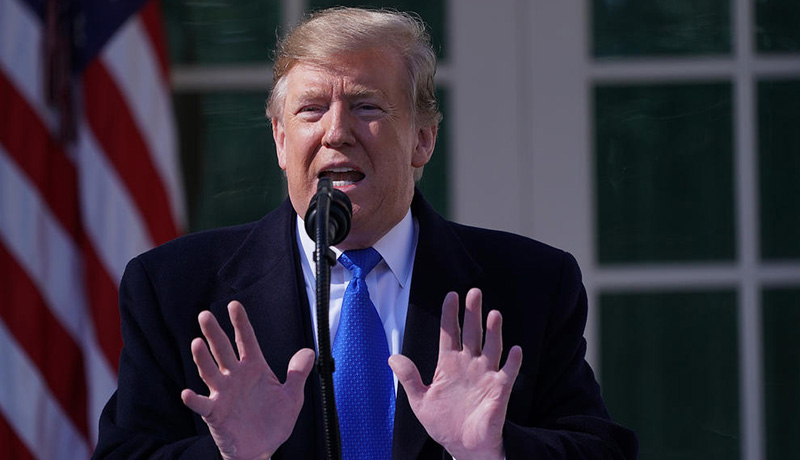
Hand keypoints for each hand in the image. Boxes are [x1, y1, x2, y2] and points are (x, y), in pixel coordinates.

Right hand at [181, 301, 314, 459]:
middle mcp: (236, 377)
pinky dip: (194, 400)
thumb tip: (309, 352)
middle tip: (205, 315)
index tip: (234, 305)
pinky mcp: (215, 414)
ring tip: (196, 343)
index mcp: (254, 369)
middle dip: (215, 333)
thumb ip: (298, 374)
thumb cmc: (274, 422)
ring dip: (203, 359)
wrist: (263, 450)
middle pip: (223, 351)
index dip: (241, 323)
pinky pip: (202, 405)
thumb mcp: (292, 397)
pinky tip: (187, 393)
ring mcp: (223, 394)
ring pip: (211, 372)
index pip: (247, 340)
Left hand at [389, 288, 522, 459]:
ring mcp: (485, 375)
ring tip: (494, 314)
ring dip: (494, 332)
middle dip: (473, 313)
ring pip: (491, 347)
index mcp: (449, 365)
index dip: (450, 314)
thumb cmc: (444, 423)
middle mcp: (469, 365)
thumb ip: (408, 377)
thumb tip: (392, 357)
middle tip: (474, 293)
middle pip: (472, 333)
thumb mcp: (420, 400)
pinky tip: (516, 350)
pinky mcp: (499, 390)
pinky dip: (513, 362)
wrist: (463, 446)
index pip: (449, 333)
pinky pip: (508, 373)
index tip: (451, 296)